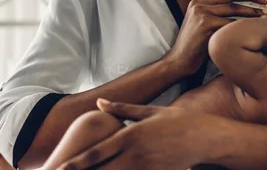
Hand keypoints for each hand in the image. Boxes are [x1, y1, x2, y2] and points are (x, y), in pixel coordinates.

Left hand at [56, 100, 230, 169]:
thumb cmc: (179, 121)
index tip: (59, 168)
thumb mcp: (151, 111)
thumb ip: (122, 110)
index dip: (76, 162)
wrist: (208, 137)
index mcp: (131, 135)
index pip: (97, 152)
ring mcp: (147, 167)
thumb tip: (99, 103)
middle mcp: (136, 153)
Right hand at [163, 0, 266, 75]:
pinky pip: (230, 23)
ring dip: (253, 11)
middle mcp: (198, 4)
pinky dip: (243, 26)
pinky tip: (253, 29)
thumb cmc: (194, 48)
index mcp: (197, 2)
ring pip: (233, 7)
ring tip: (266, 15)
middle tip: (266, 1)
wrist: (178, 61)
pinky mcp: (205, 25)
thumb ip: (213, 15)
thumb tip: (235, 10)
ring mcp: (201, 13)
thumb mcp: (200, 25)